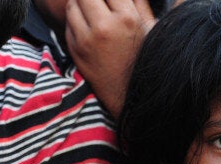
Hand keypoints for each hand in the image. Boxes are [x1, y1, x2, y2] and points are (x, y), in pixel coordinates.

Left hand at [65, 0, 155, 118]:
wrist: (131, 97)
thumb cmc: (146, 60)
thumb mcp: (151, 29)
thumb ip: (140, 3)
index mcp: (127, 18)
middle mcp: (104, 27)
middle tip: (98, 2)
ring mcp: (86, 40)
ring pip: (72, 5)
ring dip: (80, 2)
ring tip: (91, 6)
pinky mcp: (76, 51)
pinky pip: (68, 24)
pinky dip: (75, 18)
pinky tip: (86, 22)